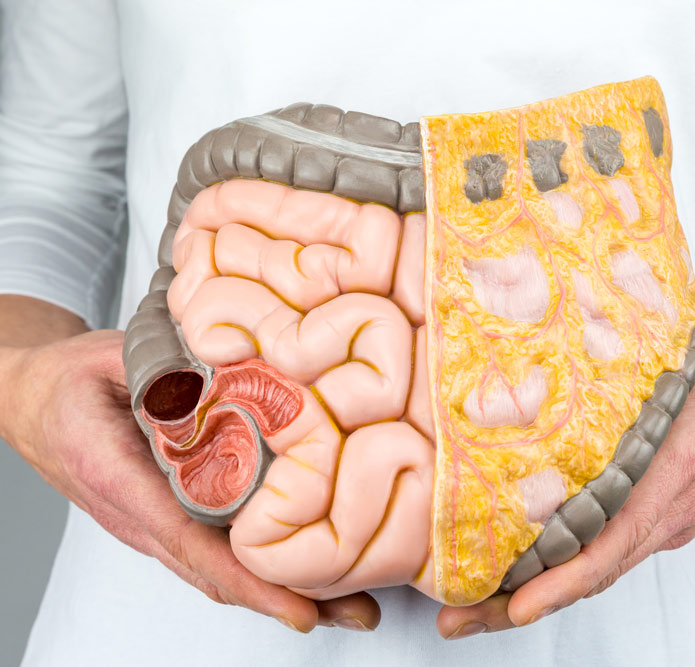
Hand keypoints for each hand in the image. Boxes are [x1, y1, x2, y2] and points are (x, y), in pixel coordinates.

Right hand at [0, 329, 379, 632]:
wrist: (35, 404)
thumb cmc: (71, 383)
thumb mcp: (113, 361)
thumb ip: (167, 372)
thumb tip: (235, 376)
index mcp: (121, 482)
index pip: (192, 543)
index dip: (250, 580)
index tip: (301, 608)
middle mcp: (141, 519)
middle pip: (218, 574)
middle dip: (289, 598)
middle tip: (359, 612)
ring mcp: (154, 525)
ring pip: (220, 570)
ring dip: (283, 589)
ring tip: (350, 600)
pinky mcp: (166, 518)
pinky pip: (215, 551)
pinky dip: (261, 568)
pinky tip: (303, 567)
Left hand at [438, 322, 694, 638]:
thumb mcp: (683, 355)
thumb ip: (625, 357)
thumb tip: (554, 343)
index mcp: (676, 471)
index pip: (614, 539)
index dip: (563, 578)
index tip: (516, 604)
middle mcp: (671, 511)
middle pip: (593, 571)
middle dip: (522, 601)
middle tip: (461, 619)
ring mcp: (668, 522)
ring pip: (597, 568)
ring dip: (537, 590)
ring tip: (475, 605)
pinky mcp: (664, 518)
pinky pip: (609, 550)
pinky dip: (564, 570)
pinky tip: (523, 569)